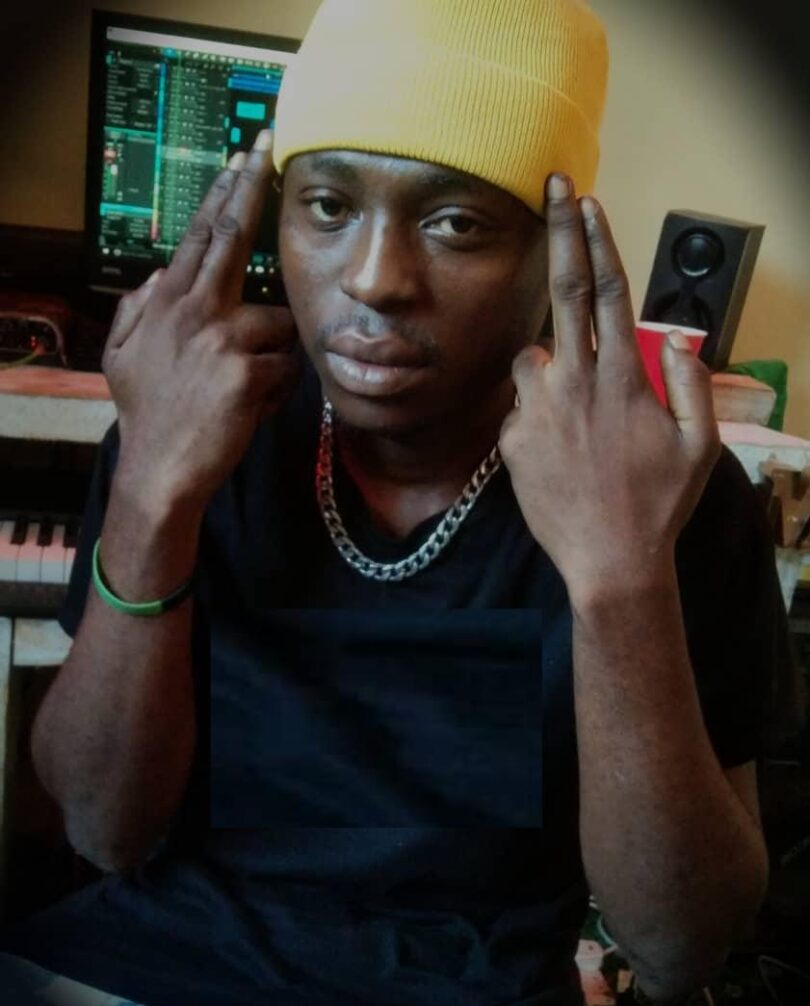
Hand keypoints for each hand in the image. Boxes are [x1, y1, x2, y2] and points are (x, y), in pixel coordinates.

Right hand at [103, 129, 300, 511]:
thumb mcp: (122, 357)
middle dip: (249, 188)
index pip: (200, 236)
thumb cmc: (148, 413)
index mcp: (167, 304)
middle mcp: (193, 310)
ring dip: (273, 356)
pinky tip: (251, 407)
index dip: (222, 193)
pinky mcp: (246, 372)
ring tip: (244, 388)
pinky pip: (286, 368)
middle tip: (266, 150)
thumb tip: (161, 272)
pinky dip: (277, 389)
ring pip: (278, 325)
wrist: (161, 468)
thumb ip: (139, 308)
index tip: (240, 157)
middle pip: (230, 237)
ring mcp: (220, 339)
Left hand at [498, 174, 720, 599]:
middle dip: (559, 233)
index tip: (586, 201)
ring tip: (576, 415)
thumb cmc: (659, 503)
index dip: (597, 240)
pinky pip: (521, 406)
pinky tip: (561, 451)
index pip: (609, 291)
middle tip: (552, 188)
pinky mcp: (512, 437)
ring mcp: (538, 409)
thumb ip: (689, 384)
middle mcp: (575, 382)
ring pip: (533, 357)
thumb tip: (677, 342)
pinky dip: (538, 412)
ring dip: (550, 364)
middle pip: (563, 292)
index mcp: (622, 378)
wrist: (608, 560)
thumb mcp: (700, 445)